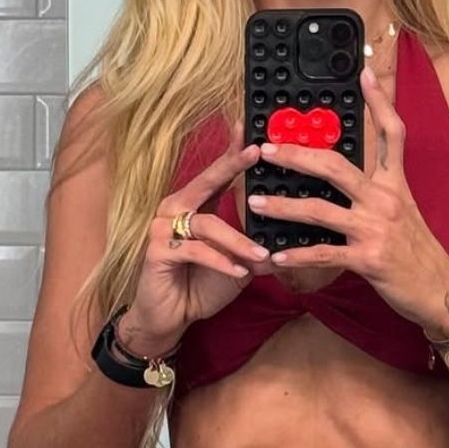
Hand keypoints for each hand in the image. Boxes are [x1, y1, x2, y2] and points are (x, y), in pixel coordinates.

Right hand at [121, 122, 269, 355]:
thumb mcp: (237, 261)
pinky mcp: (157, 251)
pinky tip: (238, 271)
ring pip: (208, 224)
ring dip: (238, 241)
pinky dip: (220, 261)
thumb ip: (255, 243)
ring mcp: (163, 228)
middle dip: (232, 165)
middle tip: (256, 152)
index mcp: (194, 204)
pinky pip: (196, 250)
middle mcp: (175, 208)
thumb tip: (291, 234)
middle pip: (206, 182)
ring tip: (261, 255)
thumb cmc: (203, 283)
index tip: (252, 131)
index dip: (233, 152)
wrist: (171, 316)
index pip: (217, 174)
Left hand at [245, 66, 448, 334]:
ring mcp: (377, 228)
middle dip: (298, 155)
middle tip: (267, 149)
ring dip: (283, 207)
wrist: (441, 290)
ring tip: (254, 203)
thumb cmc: (417, 249)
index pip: (391, 133)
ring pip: (321, 210)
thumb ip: (378, 187)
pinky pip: (325, 253)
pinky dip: (297, 255)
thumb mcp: (404, 209)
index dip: (379, 101)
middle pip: (337, 165)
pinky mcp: (369, 259)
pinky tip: (275, 256)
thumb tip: (347, 171)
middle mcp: (386, 199)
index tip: (364, 72)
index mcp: (395, 183)